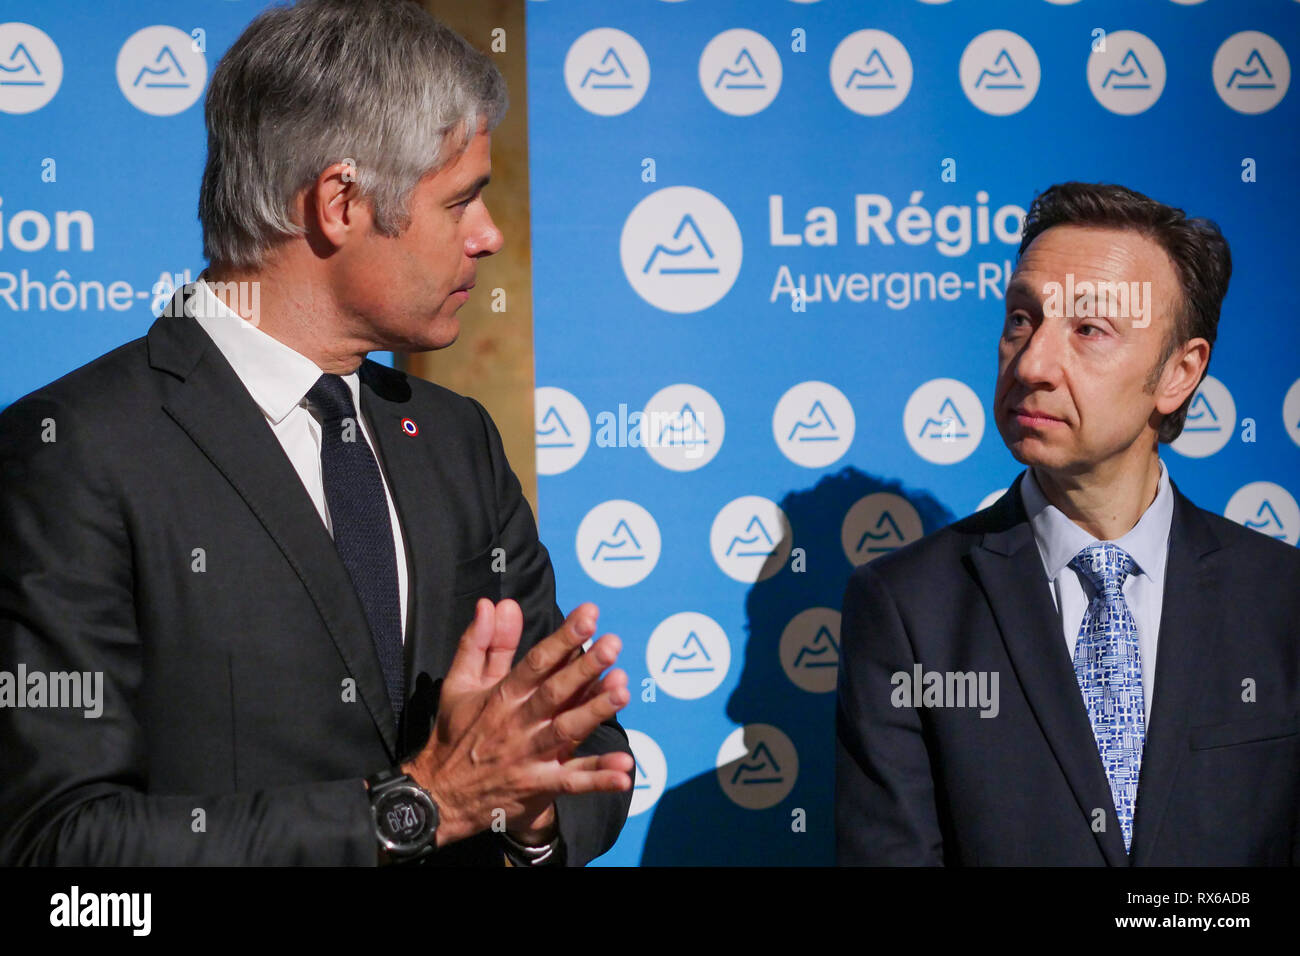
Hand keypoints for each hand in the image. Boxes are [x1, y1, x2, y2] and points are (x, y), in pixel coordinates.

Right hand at [401, 598, 632, 846]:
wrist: (440, 796)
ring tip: (623, 692)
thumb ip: (481, 643)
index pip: (537, 662)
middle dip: (584, 668)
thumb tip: (491, 604)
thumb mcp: (459, 684)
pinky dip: (598, 778)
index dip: (563, 638)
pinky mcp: (540, 786)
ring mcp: (530, 756)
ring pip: (567, 730)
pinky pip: (572, 782)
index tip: (589, 615)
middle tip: (613, 645)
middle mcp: (518, 723)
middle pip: (555, 692)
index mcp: (502, 696)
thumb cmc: (455, 733)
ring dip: (595, 712)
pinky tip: (625, 771)